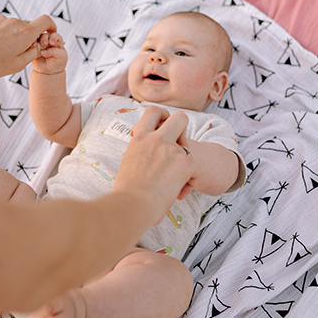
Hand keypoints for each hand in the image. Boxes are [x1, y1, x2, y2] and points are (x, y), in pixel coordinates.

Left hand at [0, 13, 55, 78]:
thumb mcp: (18, 65)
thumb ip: (33, 52)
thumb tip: (40, 43)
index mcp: (25, 33)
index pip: (46, 20)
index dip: (50, 26)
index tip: (48, 33)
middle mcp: (14, 21)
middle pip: (27, 26)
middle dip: (25, 36)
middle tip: (14, 52)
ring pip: (11, 25)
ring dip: (9, 34)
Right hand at [31, 32, 67, 74]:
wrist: (49, 72)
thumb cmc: (57, 63)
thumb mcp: (61, 56)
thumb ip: (54, 51)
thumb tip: (42, 52)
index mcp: (56, 41)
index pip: (55, 35)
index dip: (53, 37)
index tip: (52, 43)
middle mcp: (47, 41)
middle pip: (45, 35)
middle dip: (44, 38)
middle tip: (44, 44)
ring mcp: (39, 45)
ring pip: (37, 38)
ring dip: (36, 40)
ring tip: (36, 45)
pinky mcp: (33, 49)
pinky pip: (30, 45)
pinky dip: (31, 44)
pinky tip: (32, 46)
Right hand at [114, 107, 193, 224]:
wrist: (132, 205)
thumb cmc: (125, 193)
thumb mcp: (127, 165)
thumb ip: (138, 156)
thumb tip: (140, 163)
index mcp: (139, 139)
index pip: (152, 112)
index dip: (160, 116)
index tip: (160, 128)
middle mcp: (155, 139)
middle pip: (178, 117)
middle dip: (180, 125)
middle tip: (177, 140)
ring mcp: (171, 148)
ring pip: (188, 135)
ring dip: (186, 146)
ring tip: (178, 166)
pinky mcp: (185, 162)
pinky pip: (193, 162)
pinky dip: (188, 175)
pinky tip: (179, 188)